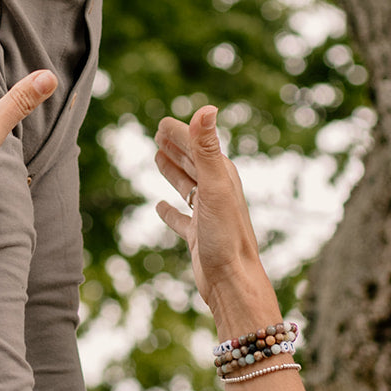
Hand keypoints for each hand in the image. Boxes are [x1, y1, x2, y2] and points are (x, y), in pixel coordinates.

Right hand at [155, 106, 275, 324]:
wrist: (233, 282)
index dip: (181, 133)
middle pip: (193, 163)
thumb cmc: (226, 235)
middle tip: (158, 134)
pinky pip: (181, 219)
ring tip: (158, 158)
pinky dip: (170, 211)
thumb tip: (207, 108)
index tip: (161, 124)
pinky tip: (159, 207)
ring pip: (187, 186)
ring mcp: (207, 215)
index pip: (198, 146)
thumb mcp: (214, 186)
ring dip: (173, 171)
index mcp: (222, 177)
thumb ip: (207, 148)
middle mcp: (216, 193)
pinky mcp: (198, 237)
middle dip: (177, 147)